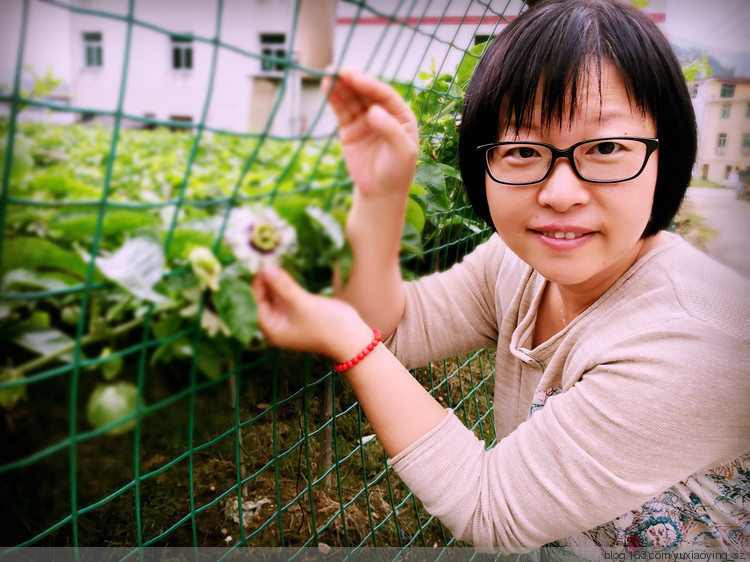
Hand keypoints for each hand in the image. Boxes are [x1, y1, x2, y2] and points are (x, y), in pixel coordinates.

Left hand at [251, 266, 373, 362]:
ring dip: (272, 278)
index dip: (254, 282)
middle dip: (262, 278)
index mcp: (270, 329)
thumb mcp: (302, 304)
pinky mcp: (296, 309)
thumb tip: (266, 268)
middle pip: (260, 297)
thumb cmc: (327, 326)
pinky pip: (284, 293)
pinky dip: (282, 282)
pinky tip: (281, 267)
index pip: (253, 302)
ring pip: (272, 294)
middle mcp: (274, 323)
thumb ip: (283, 286)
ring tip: (270, 257)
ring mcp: (285, 316)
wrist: (352, 337)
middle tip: (262, 255)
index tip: (257, 261)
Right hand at [323, 68, 418, 197]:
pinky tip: (327, 87)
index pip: (384, 95)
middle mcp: (382, 113)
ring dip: (340, 86)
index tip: (354, 77)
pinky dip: (334, 99)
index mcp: (400, 115)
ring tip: (328, 75)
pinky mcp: (349, 128)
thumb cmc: (397, 172)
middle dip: (352, 81)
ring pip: (351, 98)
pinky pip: (341, 110)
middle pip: (365, 92)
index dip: (369, 84)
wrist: (380, 192)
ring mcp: (364, 120)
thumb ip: (390, 131)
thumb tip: (373, 111)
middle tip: (338, 71)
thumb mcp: (402, 152)